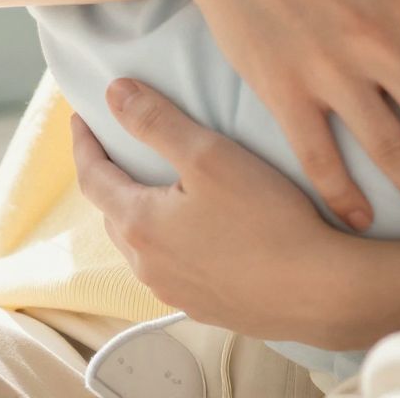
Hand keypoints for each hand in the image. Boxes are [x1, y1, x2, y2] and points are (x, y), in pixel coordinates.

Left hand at [71, 79, 353, 344]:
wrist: (318, 291)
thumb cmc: (266, 219)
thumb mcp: (209, 155)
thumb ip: (157, 122)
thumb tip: (114, 93)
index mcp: (139, 225)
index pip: (93, 178)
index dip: (84, 144)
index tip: (81, 118)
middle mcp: (147, 266)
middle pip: (114, 213)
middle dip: (112, 178)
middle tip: (122, 147)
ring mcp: (175, 292)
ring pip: (143, 244)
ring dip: (142, 213)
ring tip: (161, 187)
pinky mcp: (205, 307)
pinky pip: (172, 267)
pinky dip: (171, 241)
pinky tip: (199, 231)